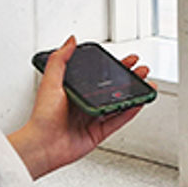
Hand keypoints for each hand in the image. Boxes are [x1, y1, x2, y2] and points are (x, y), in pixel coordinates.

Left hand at [9, 36, 151, 178]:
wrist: (41, 145)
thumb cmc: (41, 117)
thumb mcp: (50, 82)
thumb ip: (60, 60)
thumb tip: (70, 41)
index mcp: (74, 91)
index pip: (99, 76)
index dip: (114, 67)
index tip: (126, 59)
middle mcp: (84, 105)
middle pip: (112, 89)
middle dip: (128, 79)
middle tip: (141, 70)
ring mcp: (92, 119)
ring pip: (118, 104)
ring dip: (133, 94)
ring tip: (146, 85)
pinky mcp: (98, 133)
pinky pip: (118, 121)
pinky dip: (130, 112)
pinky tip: (138, 103)